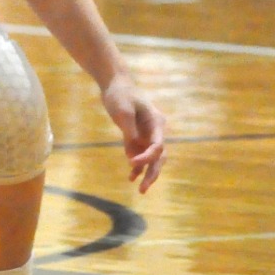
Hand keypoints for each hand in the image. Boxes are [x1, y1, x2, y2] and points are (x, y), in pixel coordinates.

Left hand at [102, 76, 166, 192]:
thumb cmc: (120, 95)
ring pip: (151, 159)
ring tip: (141, 189)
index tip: (131, 162)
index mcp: (156, 122)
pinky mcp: (136, 137)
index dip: (147, 157)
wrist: (115, 84)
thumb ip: (129, 131)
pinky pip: (139, 155)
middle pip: (159, 156)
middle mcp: (154, 130)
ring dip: (147, 173)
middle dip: (153, 173)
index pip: (158, 146)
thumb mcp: (123, 111)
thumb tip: (133, 152)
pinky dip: (136, 166)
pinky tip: (131, 178)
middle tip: (144, 188)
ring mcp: (146, 134)